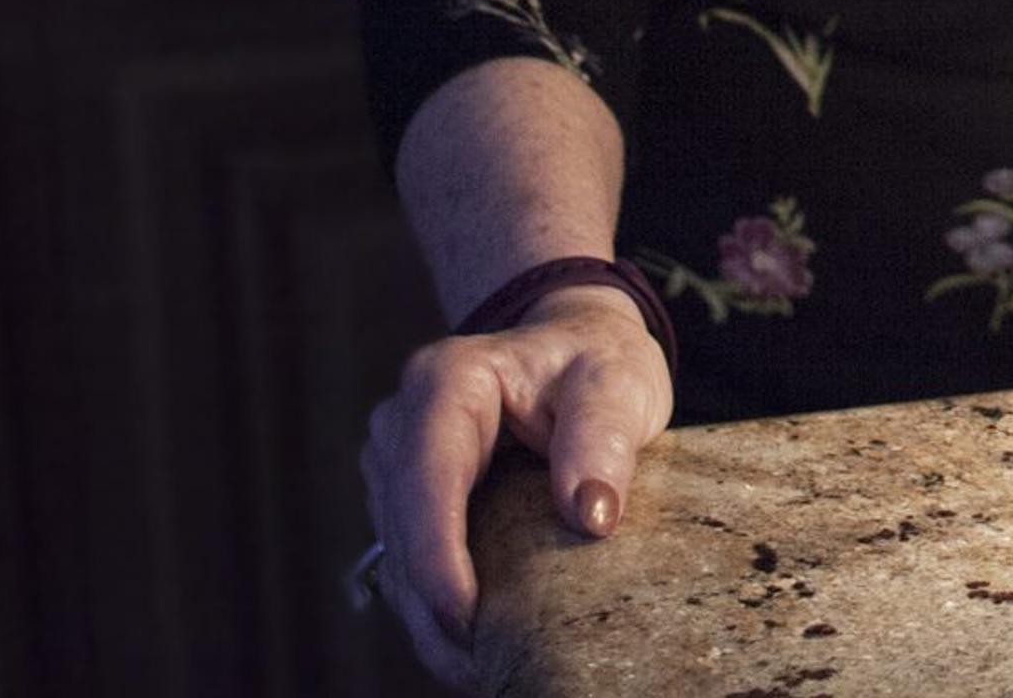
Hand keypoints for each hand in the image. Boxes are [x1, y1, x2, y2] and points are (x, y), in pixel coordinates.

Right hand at [358, 283, 673, 688]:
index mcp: (447, 382)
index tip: (466, 618)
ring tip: (483, 671)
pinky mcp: (403, 498)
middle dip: (434, 607)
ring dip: (430, 620)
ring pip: (396, 557)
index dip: (438, 557)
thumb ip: (604, 437)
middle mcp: (402, 422)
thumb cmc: (597, 360)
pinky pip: (408, 562)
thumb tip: (592, 515)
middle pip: (404, 530)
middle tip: (486, 670)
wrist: (574, 347)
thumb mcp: (618, 382)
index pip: (427, 479)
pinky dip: (434, 607)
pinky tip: (471, 650)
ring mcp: (394, 462)